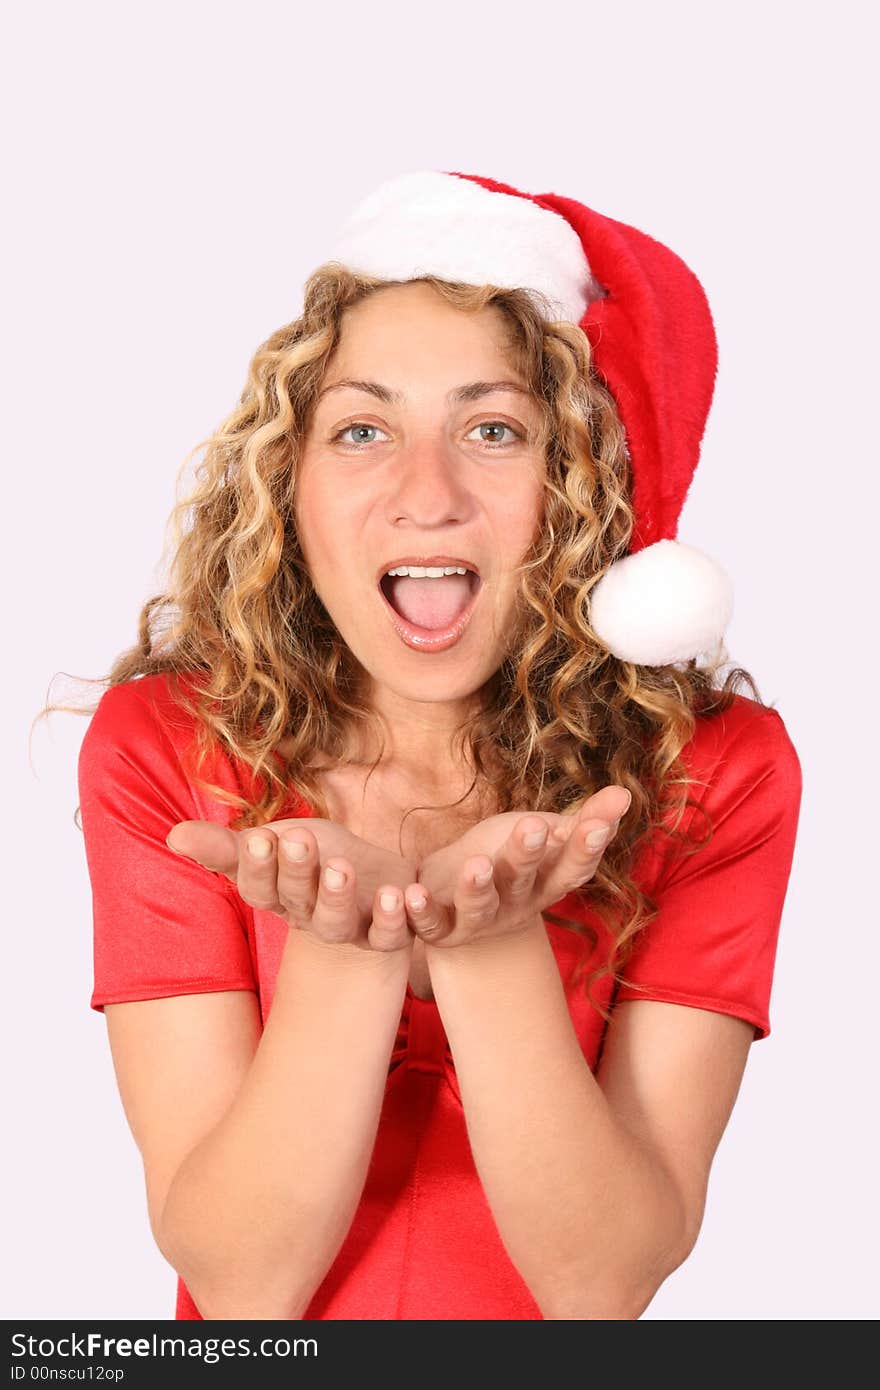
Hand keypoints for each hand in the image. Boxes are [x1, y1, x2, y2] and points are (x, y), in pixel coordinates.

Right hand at [166, 817, 416, 953]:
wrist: (374, 883)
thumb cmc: (315, 859)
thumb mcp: (274, 844)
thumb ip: (227, 846)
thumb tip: (173, 835)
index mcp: (278, 896)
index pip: (259, 887)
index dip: (257, 867)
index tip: (257, 839)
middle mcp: (309, 917)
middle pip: (297, 900)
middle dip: (296, 870)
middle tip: (298, 838)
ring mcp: (350, 928)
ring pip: (337, 923)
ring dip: (337, 896)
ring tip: (341, 867)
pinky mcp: (390, 931)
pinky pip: (391, 933)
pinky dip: (396, 916)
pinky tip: (398, 893)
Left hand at [402, 785, 631, 948]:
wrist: (457, 897)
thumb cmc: (509, 857)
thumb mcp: (546, 834)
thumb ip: (585, 820)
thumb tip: (625, 792)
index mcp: (547, 881)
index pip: (573, 865)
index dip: (587, 846)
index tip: (598, 822)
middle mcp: (518, 904)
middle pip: (525, 880)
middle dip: (528, 854)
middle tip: (532, 826)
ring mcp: (480, 920)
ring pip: (480, 906)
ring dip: (478, 887)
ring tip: (478, 864)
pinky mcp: (442, 930)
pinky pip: (431, 925)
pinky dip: (420, 912)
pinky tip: (412, 893)